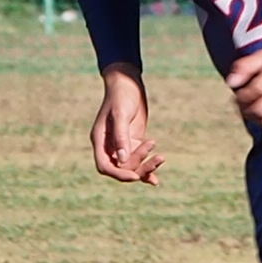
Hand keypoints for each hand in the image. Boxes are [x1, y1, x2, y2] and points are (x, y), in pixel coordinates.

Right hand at [89, 67, 161, 185]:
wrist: (128, 82)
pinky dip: (146, 169)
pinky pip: (138, 161)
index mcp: (100, 140)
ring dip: (146, 167)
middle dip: (138, 168)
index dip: (119, 174)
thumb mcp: (121, 114)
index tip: (135, 176)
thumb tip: (123, 160)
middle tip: (156, 159)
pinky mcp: (132, 142)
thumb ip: (121, 137)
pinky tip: (155, 180)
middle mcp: (108, 146)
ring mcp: (121, 145)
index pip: (105, 166)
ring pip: (131, 166)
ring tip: (161, 157)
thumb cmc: (121, 95)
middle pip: (120, 168)